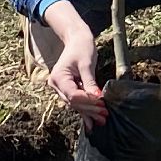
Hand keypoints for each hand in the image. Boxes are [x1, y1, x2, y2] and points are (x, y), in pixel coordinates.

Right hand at [41, 2, 106, 129]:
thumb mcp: (87, 63)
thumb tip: (97, 98)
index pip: (73, 95)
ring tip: (101, 120)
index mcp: (58, 77)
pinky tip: (92, 122)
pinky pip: (76, 100)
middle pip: (73, 102)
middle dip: (89, 109)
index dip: (87, 102)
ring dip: (89, 112)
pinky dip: (85, 109)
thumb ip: (90, 82)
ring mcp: (60, 87)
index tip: (102, 106)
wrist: (76, 39)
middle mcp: (56, 84)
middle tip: (104, 116)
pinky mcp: (68, 88)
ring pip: (75, 103)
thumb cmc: (82, 47)